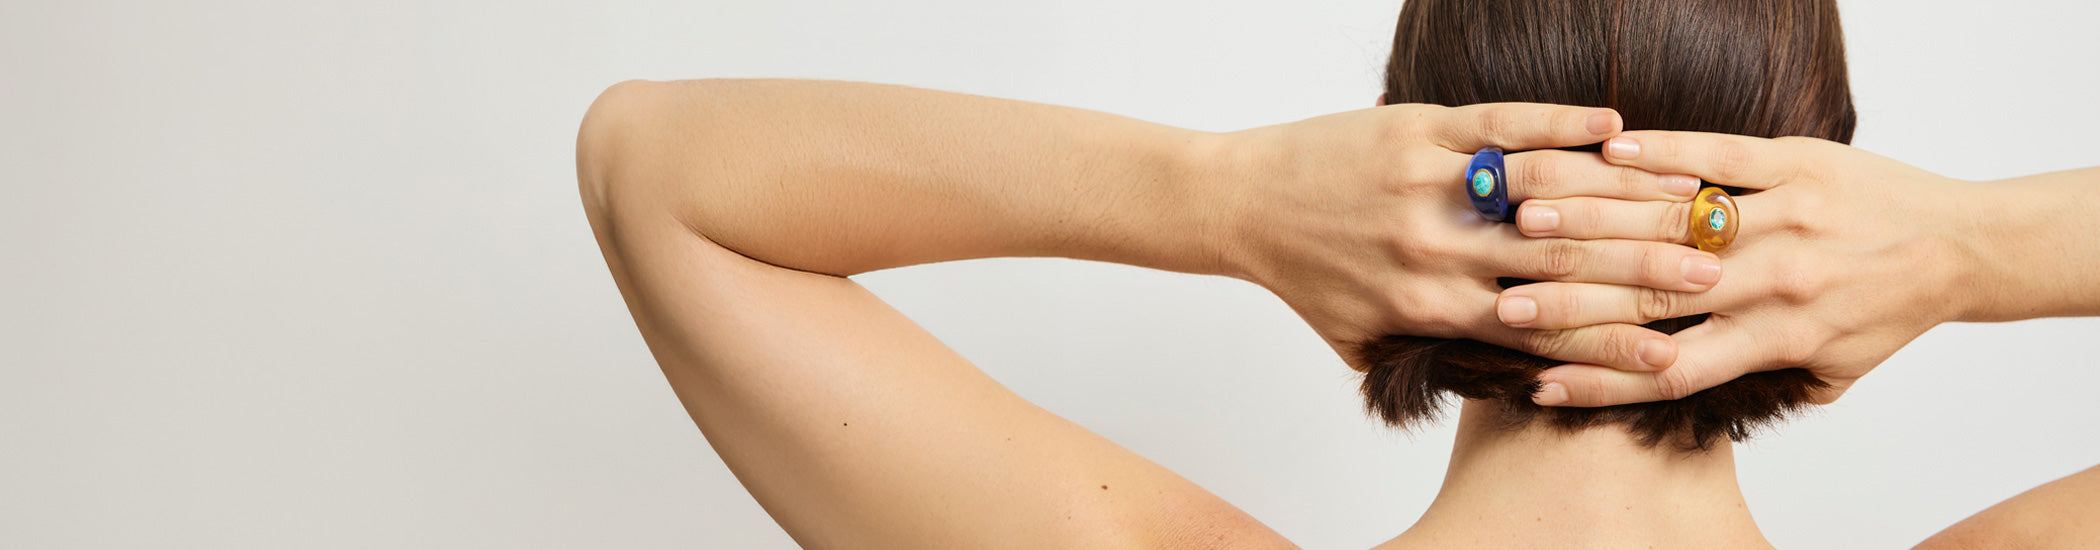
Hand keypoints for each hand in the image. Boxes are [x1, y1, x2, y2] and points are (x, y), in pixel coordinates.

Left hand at [1211, 103, 1722, 371]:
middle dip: (1643, 270)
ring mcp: (1430, 185)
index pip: (1540, 328)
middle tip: (1715, 270)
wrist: (1240, 204)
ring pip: (1545, 190)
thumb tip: (1504, 387)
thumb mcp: (1363, 343)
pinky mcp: (1417, 130)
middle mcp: (1436, 250)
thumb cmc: (1306, 278)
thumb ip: (1432, 362)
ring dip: (1624, 194)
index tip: (1677, 346)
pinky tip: (1616, 127)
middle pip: (1561, 261)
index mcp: (1429, 308)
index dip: (1611, 339)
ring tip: (1691, 196)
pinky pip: (1505, 125)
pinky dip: (1563, 124)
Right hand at [1501, 131, 1967, 404]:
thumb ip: (1755, 383)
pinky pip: (1717, 152)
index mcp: (1777, 340)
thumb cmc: (1884, 313)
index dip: (1600, 378)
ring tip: (1528, 220)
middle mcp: (1775, 282)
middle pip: (1653, 295)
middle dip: (1573, 301)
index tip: (1538, 383)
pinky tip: (1605, 151)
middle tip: (1507, 302)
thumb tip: (1674, 394)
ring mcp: (1784, 217)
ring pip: (1671, 221)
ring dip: (1595, 220)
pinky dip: (1661, 150)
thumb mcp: (1828, 373)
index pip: (1670, 370)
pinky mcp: (1797, 162)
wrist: (1963, 246)